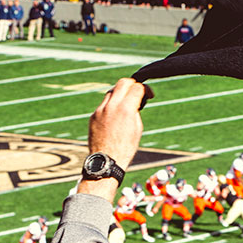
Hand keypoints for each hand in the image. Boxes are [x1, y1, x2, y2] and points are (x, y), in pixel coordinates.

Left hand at [81, 78, 145, 199]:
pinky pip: (104, 104)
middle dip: (132, 84)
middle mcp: (112, 106)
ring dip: (120, 94)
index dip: (146, 89)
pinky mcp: (93, 115)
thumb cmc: (125, 148)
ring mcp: (100, 109)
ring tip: (126, 104)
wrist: (106, 160)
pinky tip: (116, 115)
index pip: (137, 87)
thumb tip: (134, 101)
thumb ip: (135, 110)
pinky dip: (111, 105)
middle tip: (137, 92)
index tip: (149, 95)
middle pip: (123, 82)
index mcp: (126, 109)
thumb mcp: (137, 128)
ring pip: (112, 91)